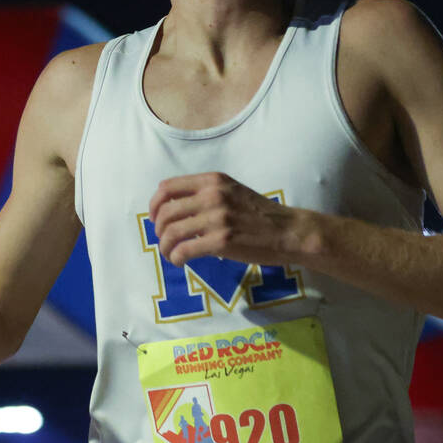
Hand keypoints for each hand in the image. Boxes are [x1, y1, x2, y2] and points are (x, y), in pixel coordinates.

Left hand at [148, 172, 301, 266]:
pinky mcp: (222, 241)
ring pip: (172, 232)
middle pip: (166, 212)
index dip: (154, 204)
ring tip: (169, 253)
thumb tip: (175, 209)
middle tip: (164, 240)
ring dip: (165, 246)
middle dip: (158, 229)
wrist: (288, 231)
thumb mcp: (232, 191)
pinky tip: (179, 261)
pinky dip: (176, 257)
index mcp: (213, 181)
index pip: (168, 187)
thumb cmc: (259, 214)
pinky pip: (185, 249)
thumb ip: (206, 193)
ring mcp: (217, 218)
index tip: (155, 218)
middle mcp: (213, 195)